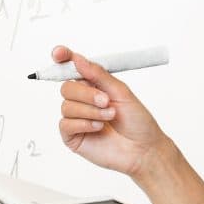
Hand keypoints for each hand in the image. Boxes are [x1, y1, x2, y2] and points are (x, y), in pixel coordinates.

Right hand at [52, 44, 170, 179]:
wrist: (143, 149)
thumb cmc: (137, 121)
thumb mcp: (121, 92)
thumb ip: (98, 75)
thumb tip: (78, 59)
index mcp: (94, 86)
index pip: (72, 68)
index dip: (63, 59)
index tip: (59, 54)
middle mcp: (83, 101)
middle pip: (66, 87)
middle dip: (86, 93)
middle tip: (106, 101)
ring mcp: (77, 119)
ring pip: (66, 106)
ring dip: (90, 110)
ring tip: (109, 117)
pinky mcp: (73, 137)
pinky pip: (65, 124)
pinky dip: (83, 123)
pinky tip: (99, 128)